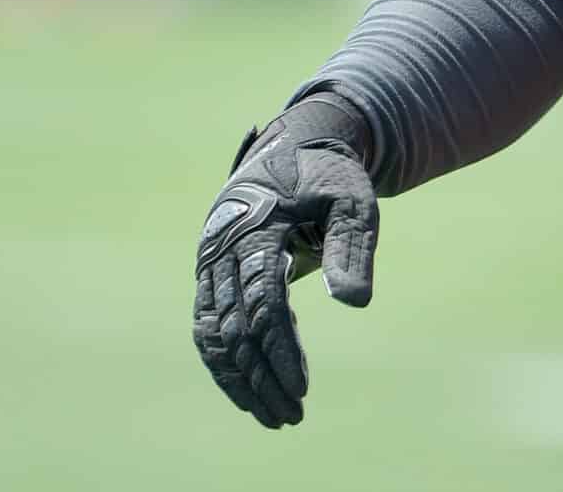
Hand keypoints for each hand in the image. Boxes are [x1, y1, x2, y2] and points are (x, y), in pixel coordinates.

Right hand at [192, 94, 379, 427]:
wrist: (294, 148)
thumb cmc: (329, 177)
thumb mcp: (354, 201)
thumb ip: (354, 247)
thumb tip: (355, 305)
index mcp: (256, 227)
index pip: (262, 302)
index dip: (279, 348)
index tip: (301, 387)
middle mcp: (222, 248)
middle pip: (235, 327)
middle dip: (262, 376)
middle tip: (292, 415)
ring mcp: (210, 262)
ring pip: (214, 334)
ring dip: (239, 379)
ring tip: (273, 415)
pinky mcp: (209, 273)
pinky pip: (207, 327)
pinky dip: (223, 363)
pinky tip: (249, 391)